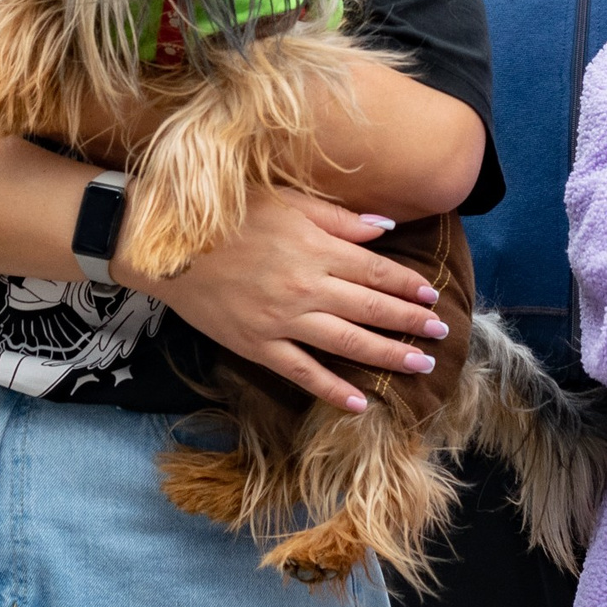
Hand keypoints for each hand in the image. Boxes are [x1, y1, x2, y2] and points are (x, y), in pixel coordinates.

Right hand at [120, 188, 450, 412]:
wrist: (165, 247)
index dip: (407, 286)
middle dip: (409, 323)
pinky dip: (331, 390)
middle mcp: (307, 287)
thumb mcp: (286, 202)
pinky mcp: (257, 346)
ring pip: (347, 344)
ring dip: (387, 356)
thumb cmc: (228, 216)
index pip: (376, 271)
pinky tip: (359, 404)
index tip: (431, 297)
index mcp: (316, 248)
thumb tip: (384, 228)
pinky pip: (302, 373)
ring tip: (419, 365)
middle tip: (440, 335)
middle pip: (371, 309)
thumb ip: (338, 218)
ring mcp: (282, 321)